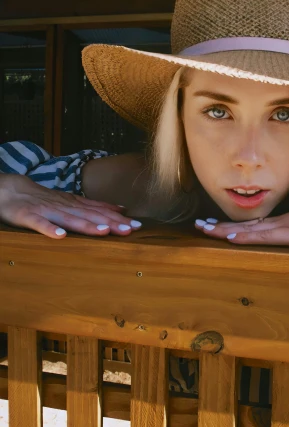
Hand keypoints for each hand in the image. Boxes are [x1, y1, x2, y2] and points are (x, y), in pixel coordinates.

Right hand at [0, 173, 140, 238]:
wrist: (9, 190)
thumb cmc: (42, 198)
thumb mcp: (70, 201)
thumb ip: (93, 206)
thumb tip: (120, 208)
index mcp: (75, 204)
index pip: (100, 211)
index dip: (118, 218)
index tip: (138, 225)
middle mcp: (64, 206)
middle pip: (90, 215)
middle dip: (111, 223)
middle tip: (131, 230)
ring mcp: (47, 211)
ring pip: (70, 219)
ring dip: (87, 225)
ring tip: (104, 232)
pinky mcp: (28, 216)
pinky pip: (40, 224)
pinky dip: (50, 229)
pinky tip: (61, 236)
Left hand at [194, 198, 288, 247]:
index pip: (258, 224)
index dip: (235, 226)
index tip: (215, 226)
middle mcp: (286, 220)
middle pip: (248, 224)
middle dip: (221, 226)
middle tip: (198, 225)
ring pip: (250, 228)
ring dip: (225, 229)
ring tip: (204, 230)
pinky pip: (265, 236)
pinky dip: (246, 236)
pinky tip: (231, 238)